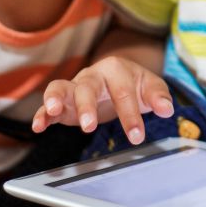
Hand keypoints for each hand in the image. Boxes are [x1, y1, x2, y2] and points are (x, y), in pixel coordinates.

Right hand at [32, 56, 173, 144]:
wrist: (118, 77)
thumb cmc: (134, 84)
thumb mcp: (150, 87)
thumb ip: (159, 96)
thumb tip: (166, 109)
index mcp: (116, 69)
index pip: (122, 92)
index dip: (129, 115)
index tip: (136, 136)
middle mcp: (92, 76)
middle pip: (87, 87)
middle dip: (87, 106)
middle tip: (90, 127)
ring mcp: (75, 87)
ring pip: (60, 88)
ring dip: (55, 99)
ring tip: (52, 112)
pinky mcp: (63, 103)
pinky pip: (48, 106)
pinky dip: (41, 114)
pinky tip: (39, 127)